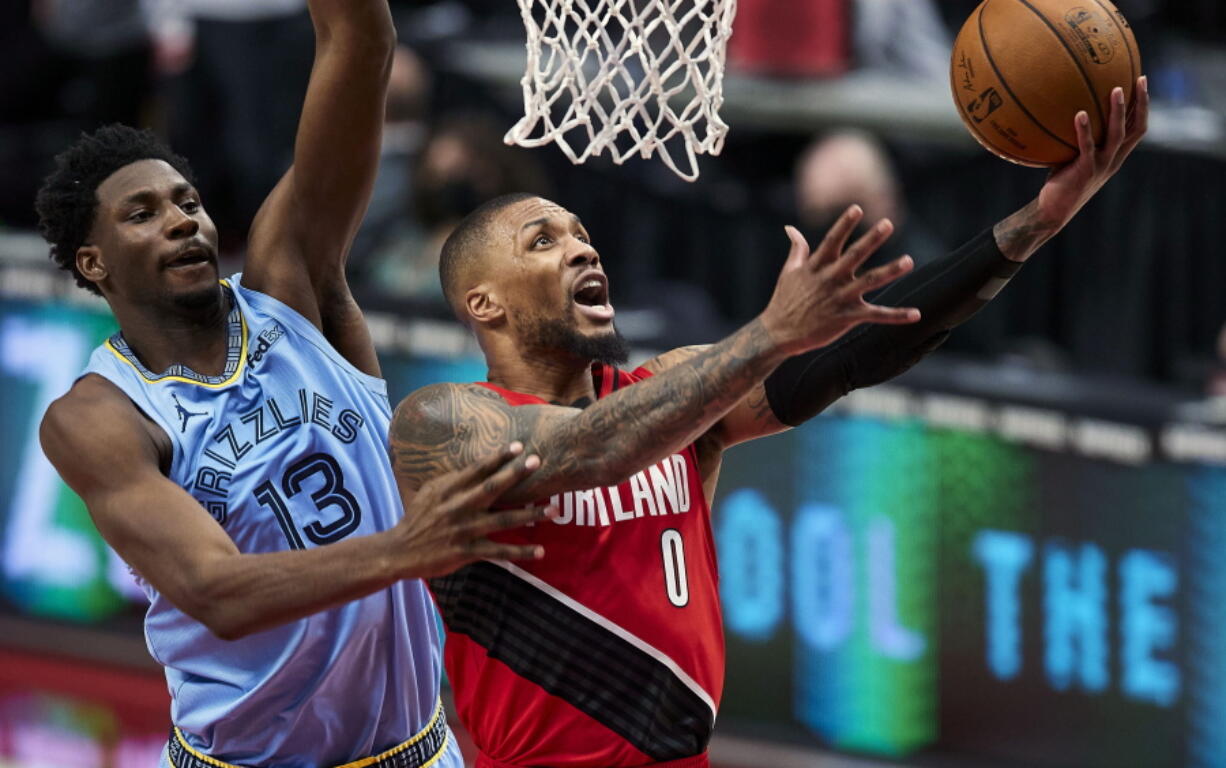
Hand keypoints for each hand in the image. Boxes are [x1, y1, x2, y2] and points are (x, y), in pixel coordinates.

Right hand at [394, 443, 556, 578]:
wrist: (399, 551)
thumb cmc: (417, 518)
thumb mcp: (430, 493)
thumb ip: (453, 480)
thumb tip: (477, 466)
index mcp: (447, 489)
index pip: (476, 469)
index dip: (498, 457)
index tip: (519, 446)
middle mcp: (458, 507)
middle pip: (491, 488)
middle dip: (515, 474)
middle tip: (537, 462)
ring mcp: (463, 530)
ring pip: (502, 521)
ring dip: (529, 515)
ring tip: (552, 510)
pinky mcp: (466, 552)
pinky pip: (498, 551)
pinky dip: (520, 551)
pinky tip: (540, 550)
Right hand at [760, 206, 920, 355]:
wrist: (778, 333)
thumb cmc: (784, 300)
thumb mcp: (788, 272)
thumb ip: (797, 248)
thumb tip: (791, 229)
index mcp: (816, 266)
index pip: (832, 241)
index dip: (844, 224)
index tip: (857, 208)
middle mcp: (830, 279)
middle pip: (854, 256)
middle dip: (871, 239)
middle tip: (887, 223)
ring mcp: (839, 298)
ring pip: (869, 282)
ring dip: (890, 271)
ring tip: (908, 261)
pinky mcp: (846, 318)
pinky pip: (876, 315)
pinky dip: (896, 316)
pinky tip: (916, 314)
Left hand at [1038, 76, 1149, 228]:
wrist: (1053, 210)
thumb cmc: (1061, 181)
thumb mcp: (1074, 157)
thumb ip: (1078, 139)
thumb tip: (1066, 110)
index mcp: (1115, 156)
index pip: (1137, 128)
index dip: (1143, 107)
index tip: (1142, 83)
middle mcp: (1114, 160)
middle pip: (1136, 128)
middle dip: (1141, 103)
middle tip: (1140, 79)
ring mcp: (1101, 165)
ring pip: (1117, 135)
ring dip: (1118, 111)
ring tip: (1116, 89)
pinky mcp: (1085, 171)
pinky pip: (1087, 147)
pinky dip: (1084, 130)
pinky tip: (1079, 113)